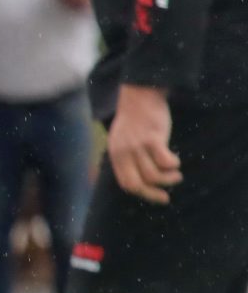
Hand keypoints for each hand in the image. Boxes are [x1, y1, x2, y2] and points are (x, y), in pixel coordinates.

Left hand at [107, 85, 180, 205]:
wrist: (139, 96)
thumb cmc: (135, 121)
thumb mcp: (123, 140)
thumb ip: (128, 158)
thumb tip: (142, 181)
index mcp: (115, 154)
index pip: (126, 184)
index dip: (144, 194)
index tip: (160, 197)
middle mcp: (123, 152)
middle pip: (137, 184)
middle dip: (153, 194)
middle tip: (167, 194)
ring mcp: (137, 145)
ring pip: (153, 175)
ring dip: (169, 179)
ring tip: (176, 174)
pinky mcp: (152, 137)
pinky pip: (165, 161)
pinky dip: (173, 165)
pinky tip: (175, 160)